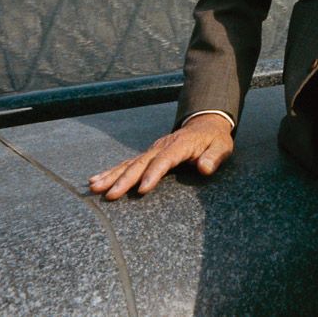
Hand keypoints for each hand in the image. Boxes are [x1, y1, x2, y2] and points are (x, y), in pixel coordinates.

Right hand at [87, 114, 234, 199]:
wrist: (206, 124)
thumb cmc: (214, 139)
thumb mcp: (222, 147)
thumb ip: (214, 157)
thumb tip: (205, 168)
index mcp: (180, 145)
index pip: (164, 160)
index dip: (153, 174)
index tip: (142, 189)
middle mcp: (162, 146)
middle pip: (141, 163)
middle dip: (124, 179)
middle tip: (110, 194)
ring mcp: (153, 149)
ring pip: (130, 163)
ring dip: (112, 175)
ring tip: (94, 187)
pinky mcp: (148, 154)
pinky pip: (128, 163)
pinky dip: (111, 171)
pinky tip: (96, 180)